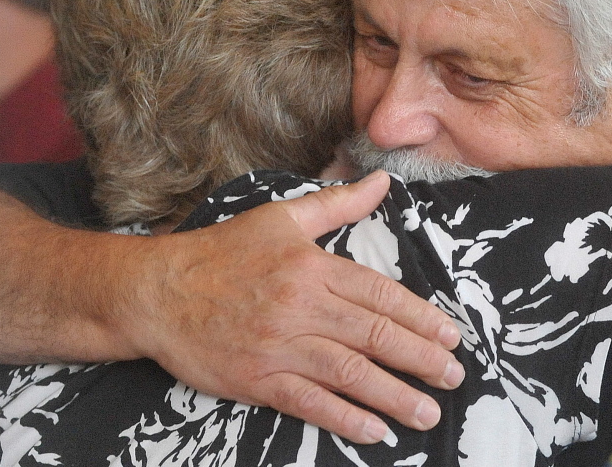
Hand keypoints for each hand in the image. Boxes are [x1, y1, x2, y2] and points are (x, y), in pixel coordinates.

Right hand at [115, 171, 462, 443]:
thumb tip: (383, 181)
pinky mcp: (256, 379)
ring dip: (394, 395)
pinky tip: (375, 431)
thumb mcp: (282, 217)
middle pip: (374, 335)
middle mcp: (302, 307)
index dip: (421, 317)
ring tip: (428, 411)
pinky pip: (308, 402)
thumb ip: (339, 203)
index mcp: (313, 267)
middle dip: (420, 358)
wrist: (157, 291)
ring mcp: (279, 346)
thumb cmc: (224, 252)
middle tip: (454, 376)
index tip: (451, 335)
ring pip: (349, 373)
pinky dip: (344, 418)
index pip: (381, 294)